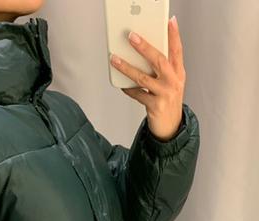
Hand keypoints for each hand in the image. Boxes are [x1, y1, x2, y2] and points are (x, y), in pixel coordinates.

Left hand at [110, 15, 185, 140]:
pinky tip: (121, 84)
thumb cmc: (168, 100)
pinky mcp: (155, 106)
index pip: (177, 49)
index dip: (174, 35)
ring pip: (143, 77)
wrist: (171, 127)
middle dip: (144, 47)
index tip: (170, 20)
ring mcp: (165, 94)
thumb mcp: (171, 82)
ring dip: (127, 67)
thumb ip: (162, 69)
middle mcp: (174, 81)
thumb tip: (143, 53)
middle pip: (159, 60)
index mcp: (179, 72)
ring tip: (115, 59)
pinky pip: (137, 94)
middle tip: (132, 36)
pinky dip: (128, 89)